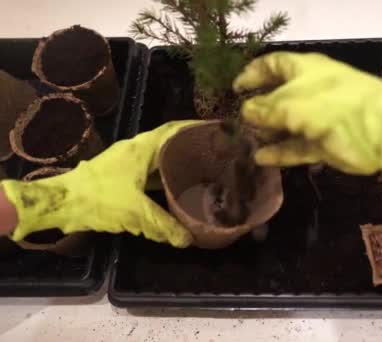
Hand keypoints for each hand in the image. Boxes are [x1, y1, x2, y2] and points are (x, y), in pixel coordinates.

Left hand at [1, 120, 198, 247]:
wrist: (61, 204)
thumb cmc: (99, 199)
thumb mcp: (137, 213)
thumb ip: (165, 226)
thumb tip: (189, 240)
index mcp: (141, 148)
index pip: (173, 130)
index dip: (194, 128)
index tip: (215, 131)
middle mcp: (135, 150)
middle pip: (169, 143)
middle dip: (190, 147)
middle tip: (213, 156)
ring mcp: (126, 162)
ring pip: (158, 159)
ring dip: (177, 163)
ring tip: (200, 172)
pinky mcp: (119, 176)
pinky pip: (149, 172)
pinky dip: (164, 178)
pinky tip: (175, 190)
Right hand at [233, 52, 381, 194]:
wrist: (379, 130)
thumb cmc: (332, 104)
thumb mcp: (291, 103)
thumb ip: (266, 109)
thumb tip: (246, 111)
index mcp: (305, 70)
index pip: (274, 65)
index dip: (253, 74)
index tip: (235, 89)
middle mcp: (311, 91)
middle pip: (279, 97)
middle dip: (259, 108)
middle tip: (238, 121)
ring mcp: (319, 118)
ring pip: (288, 125)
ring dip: (268, 132)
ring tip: (246, 141)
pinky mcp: (325, 143)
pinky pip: (298, 147)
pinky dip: (281, 152)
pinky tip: (261, 159)